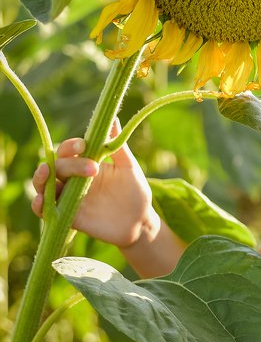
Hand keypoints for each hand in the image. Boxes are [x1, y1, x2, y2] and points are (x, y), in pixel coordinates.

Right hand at [31, 120, 158, 248]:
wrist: (140, 222)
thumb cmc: (135, 192)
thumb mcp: (129, 168)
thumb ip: (118, 147)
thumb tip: (113, 119)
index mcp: (85, 163)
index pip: (68, 151)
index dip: (71, 146)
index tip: (84, 146)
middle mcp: (72, 179)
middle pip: (56, 166)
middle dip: (69, 164)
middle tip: (92, 168)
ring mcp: (68, 197)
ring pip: (44, 185)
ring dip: (41, 178)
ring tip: (47, 173)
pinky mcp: (67, 216)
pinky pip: (45, 210)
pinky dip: (39, 205)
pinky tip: (42, 200)